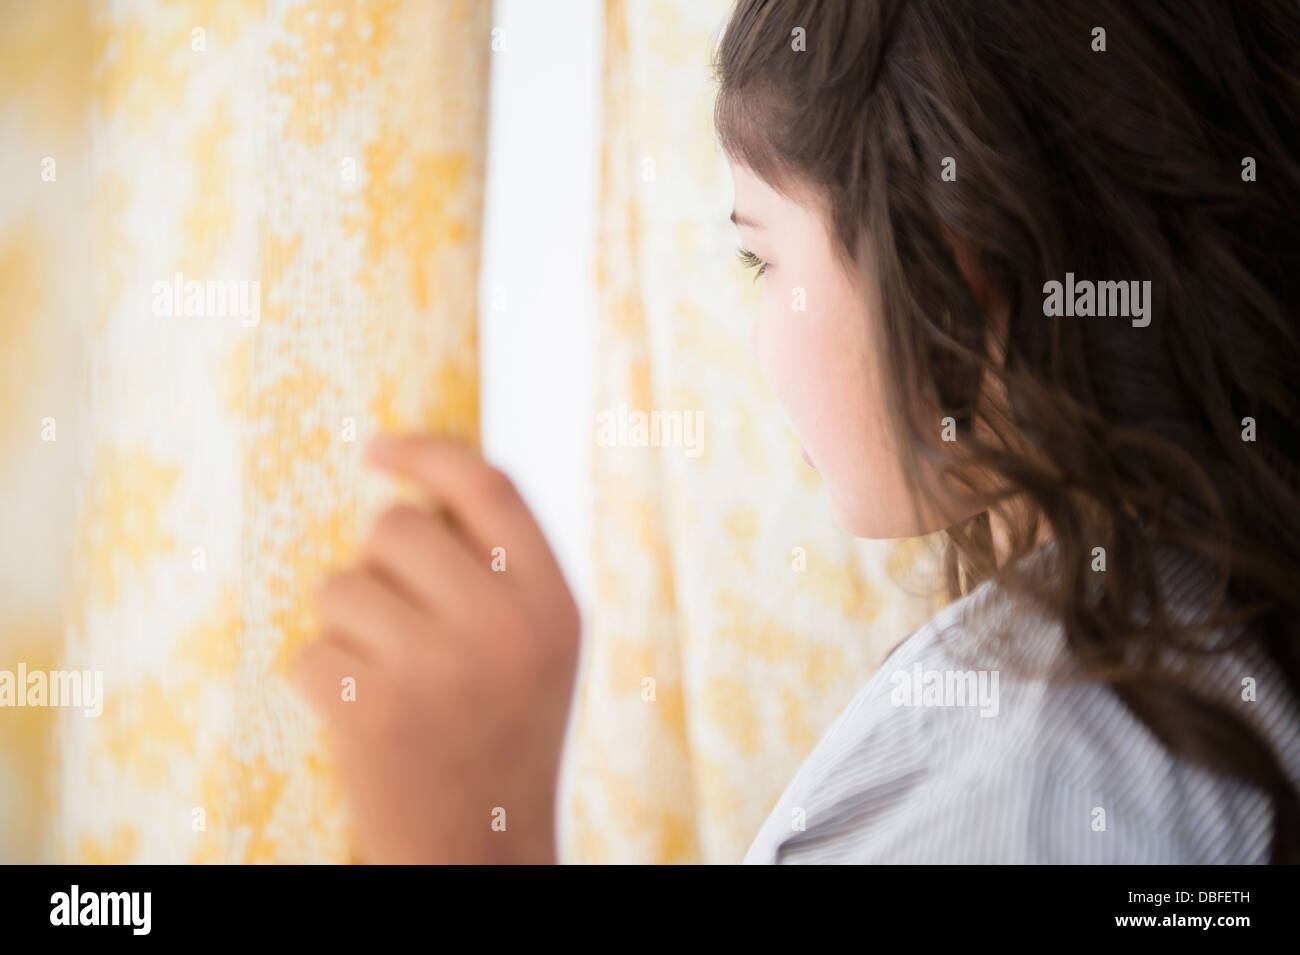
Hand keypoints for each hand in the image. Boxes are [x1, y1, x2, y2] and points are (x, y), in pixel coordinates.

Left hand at [292, 433, 580, 863]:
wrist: (481, 851)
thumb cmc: (502, 735)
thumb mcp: (541, 648)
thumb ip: (503, 572)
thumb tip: (418, 486)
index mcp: (554, 603)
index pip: (490, 486)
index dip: (427, 455)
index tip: (377, 448)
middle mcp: (503, 627)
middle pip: (397, 527)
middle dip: (379, 564)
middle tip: (397, 620)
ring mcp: (437, 669)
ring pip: (340, 586)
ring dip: (346, 627)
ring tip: (385, 678)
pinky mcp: (373, 712)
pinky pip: (309, 652)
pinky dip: (320, 681)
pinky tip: (362, 718)